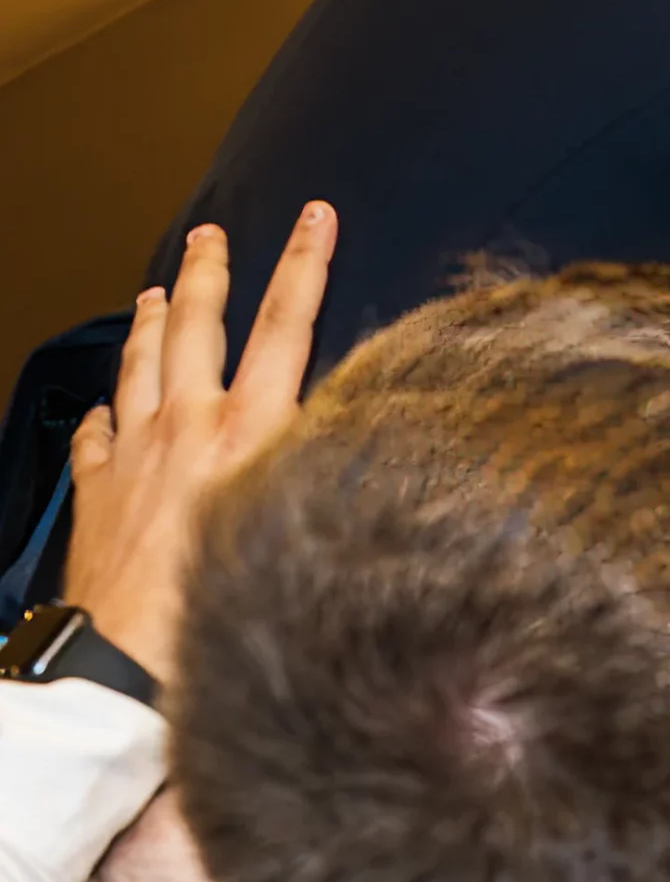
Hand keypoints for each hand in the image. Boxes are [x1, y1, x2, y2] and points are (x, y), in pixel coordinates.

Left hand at [63, 205, 336, 678]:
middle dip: (210, 272)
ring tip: (159, 292)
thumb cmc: (222, 605)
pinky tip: (105, 407)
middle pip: (200, 326)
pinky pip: (97, 435)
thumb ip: (326, 467)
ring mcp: (137, 455)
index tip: (315, 219)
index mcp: (251, 431)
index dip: (305, 264)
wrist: (132, 663)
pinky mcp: (101, 491)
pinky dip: (104, 413)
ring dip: (154, 322)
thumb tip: (360, 431)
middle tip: (213, 235)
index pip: (285, 324)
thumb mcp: (301, 523)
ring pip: (141, 364)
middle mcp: (191, 429)